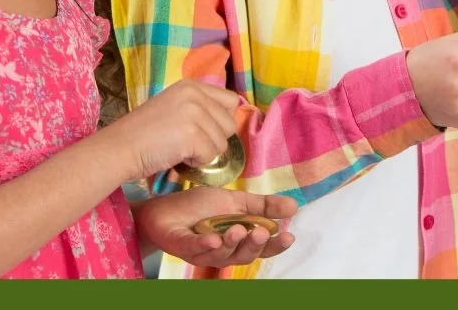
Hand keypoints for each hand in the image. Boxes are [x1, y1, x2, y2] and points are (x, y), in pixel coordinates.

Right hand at [107, 79, 239, 180]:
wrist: (119, 147)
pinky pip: (211, 156)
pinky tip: (177, 157)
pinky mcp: (192, 134)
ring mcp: (195, 113)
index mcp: (192, 86)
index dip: (221, 121)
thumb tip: (227, 124)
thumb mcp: (174, 107)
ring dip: (204, 153)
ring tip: (179, 149)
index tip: (204, 131)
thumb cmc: (143, 134)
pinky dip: (196, 163)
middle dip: (213, 139)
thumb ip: (199, 108)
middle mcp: (196, 94)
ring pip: (222, 143)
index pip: (231, 101)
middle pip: (229, 124)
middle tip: (188, 144)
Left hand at [133, 187, 296, 267]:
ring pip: (221, 256)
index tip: (288, 237)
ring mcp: (201, 251)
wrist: (163, 208)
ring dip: (231, 243)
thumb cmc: (198, 207)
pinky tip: (213, 239)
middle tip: (260, 232)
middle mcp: (222, 251)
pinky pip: (195, 249)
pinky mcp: (182, 246)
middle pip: (243, 256)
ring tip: (237, 229)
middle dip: (253, 245)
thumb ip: (263, 206)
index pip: (260, 247)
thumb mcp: (236, 201)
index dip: (274, 245)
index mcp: (237, 239)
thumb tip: (294, 207)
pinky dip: (205, 245)